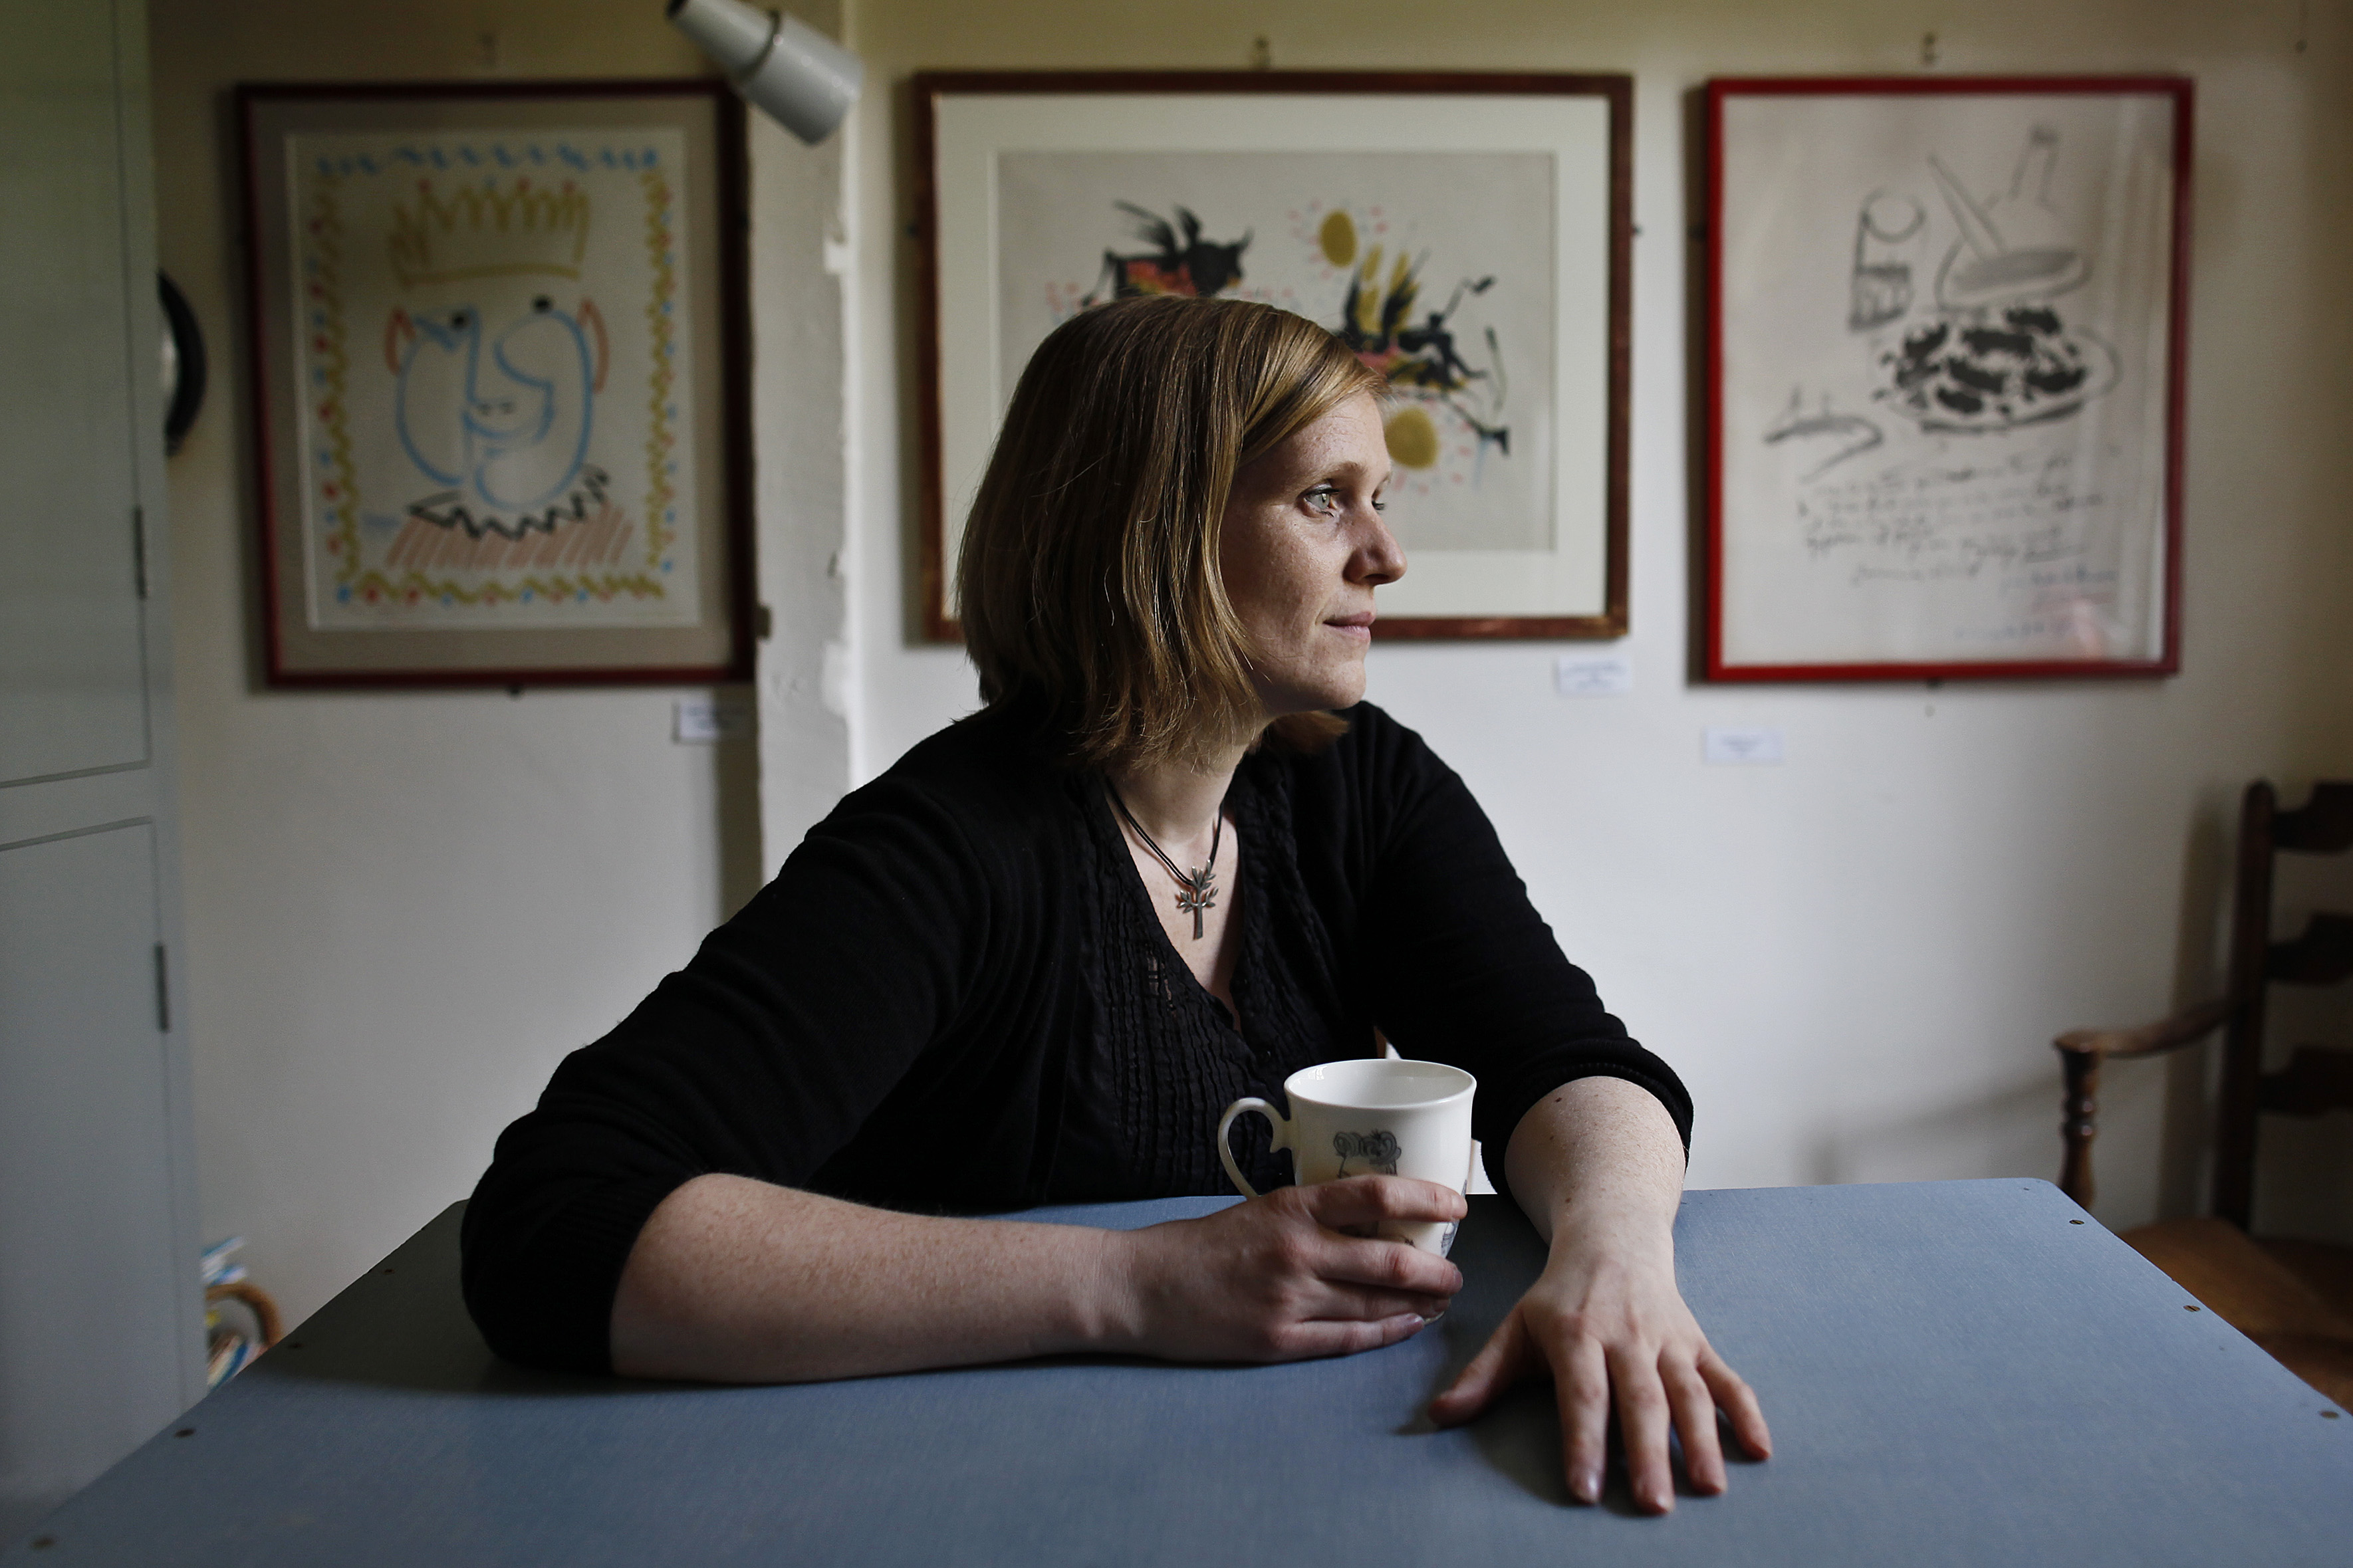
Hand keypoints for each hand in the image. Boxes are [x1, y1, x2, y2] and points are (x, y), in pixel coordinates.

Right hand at [1103, 1176, 1465, 1362]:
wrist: (1145, 1287)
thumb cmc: (1204, 1245)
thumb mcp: (1262, 1209)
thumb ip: (1315, 1215)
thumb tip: (1379, 1219)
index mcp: (1293, 1206)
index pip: (1376, 1192)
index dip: (1426, 1196)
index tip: (1456, 1202)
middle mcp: (1297, 1250)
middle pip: (1391, 1259)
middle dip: (1436, 1269)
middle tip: (1456, 1271)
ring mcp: (1290, 1299)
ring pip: (1377, 1304)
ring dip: (1420, 1304)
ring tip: (1440, 1300)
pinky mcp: (1280, 1340)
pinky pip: (1349, 1339)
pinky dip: (1387, 1332)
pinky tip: (1408, 1326)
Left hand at [1426, 1224, 1769, 1513]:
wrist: (1614, 1238)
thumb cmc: (1560, 1296)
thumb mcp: (1516, 1326)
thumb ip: (1482, 1375)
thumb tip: (1439, 1416)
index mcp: (1578, 1334)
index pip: (1582, 1394)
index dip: (1583, 1441)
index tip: (1584, 1488)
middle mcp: (1627, 1337)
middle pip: (1640, 1399)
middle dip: (1648, 1452)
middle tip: (1653, 1504)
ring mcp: (1668, 1340)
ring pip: (1688, 1392)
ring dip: (1701, 1440)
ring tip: (1708, 1487)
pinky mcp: (1698, 1343)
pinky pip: (1726, 1378)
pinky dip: (1747, 1411)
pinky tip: (1760, 1450)